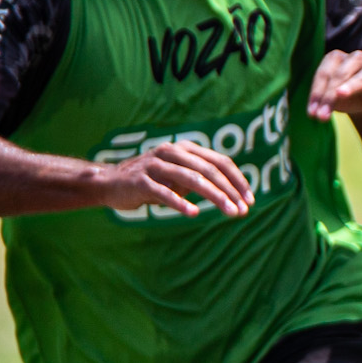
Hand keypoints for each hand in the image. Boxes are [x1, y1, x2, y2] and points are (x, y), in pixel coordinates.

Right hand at [100, 140, 253, 218]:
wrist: (111, 183)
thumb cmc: (152, 181)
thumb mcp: (180, 177)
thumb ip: (202, 179)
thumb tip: (234, 193)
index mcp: (185, 149)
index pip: (219, 162)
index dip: (237, 180)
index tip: (250, 200)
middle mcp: (172, 152)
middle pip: (209, 170)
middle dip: (230, 191)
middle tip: (243, 210)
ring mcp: (155, 165)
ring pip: (191, 179)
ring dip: (214, 196)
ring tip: (229, 212)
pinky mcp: (140, 180)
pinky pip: (163, 192)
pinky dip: (180, 202)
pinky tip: (194, 213)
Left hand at [309, 50, 361, 121]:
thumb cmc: (353, 96)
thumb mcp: (336, 99)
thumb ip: (325, 101)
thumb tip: (314, 112)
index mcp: (338, 58)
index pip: (324, 73)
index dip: (316, 93)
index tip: (311, 112)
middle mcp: (356, 58)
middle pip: (338, 75)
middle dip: (328, 96)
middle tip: (321, 116)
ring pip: (358, 78)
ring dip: (347, 89)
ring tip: (339, 96)